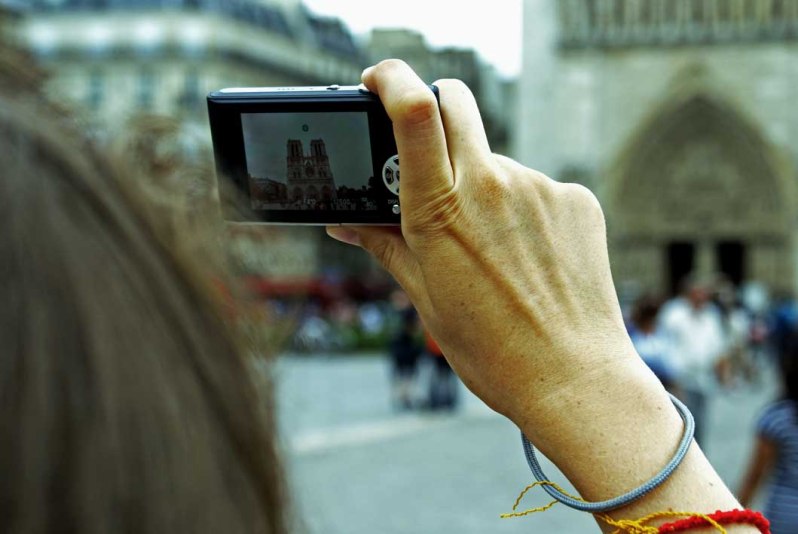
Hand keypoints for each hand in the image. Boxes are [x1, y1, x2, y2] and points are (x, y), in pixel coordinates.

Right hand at [328, 61, 750, 528]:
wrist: (574, 379)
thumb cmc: (491, 349)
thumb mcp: (425, 298)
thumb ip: (385, 246)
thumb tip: (345, 224)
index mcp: (441, 211)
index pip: (415, 112)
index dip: (392, 80)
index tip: (378, 79)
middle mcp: (492, 185)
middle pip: (458, 103)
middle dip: (435, 109)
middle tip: (426, 151)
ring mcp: (539, 188)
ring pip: (495, 157)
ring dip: (481, 181)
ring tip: (490, 246)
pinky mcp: (575, 199)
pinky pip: (537, 186)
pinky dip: (522, 207)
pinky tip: (527, 254)